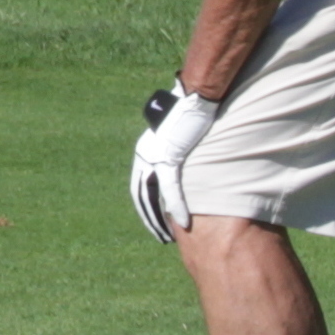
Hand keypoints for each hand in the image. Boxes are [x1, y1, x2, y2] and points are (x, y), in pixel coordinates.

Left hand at [131, 83, 218, 243]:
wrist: (195, 97)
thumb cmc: (189, 112)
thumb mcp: (177, 135)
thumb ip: (175, 149)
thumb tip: (183, 159)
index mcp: (146, 152)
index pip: (139, 187)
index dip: (145, 207)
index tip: (153, 222)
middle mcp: (146, 156)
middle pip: (141, 196)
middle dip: (149, 219)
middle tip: (158, 236)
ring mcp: (157, 158)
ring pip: (153, 197)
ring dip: (160, 220)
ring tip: (166, 237)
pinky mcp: (170, 157)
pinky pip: (171, 189)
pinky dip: (177, 207)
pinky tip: (182, 222)